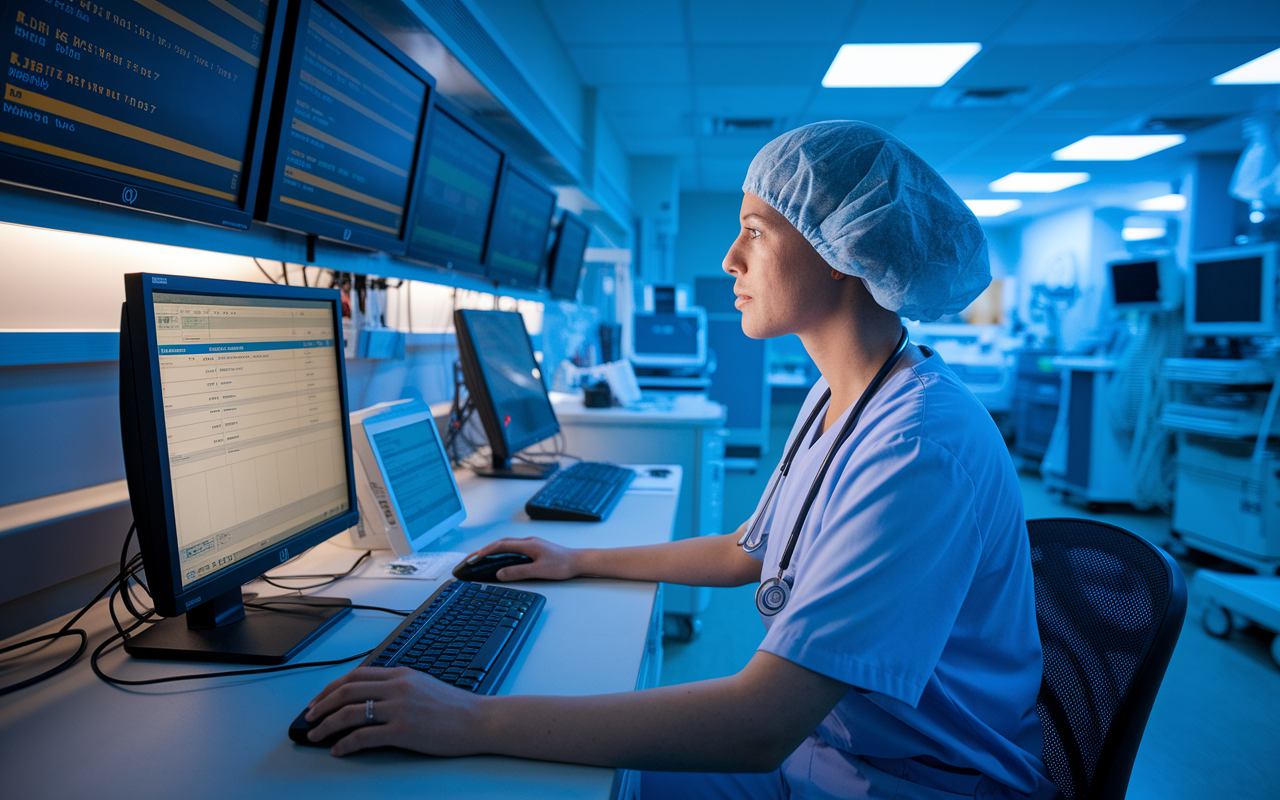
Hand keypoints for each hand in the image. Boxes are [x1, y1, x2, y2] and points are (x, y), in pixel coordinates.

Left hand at [304, 666, 484, 755]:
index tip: (319, 700)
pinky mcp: (403, 731)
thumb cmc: (454, 707)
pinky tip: (338, 750)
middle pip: (347, 691)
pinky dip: (345, 744)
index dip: (331, 688)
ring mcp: (399, 708)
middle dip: (321, 705)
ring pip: (350, 713)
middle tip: (309, 718)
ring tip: (315, 736)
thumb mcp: (423, 685)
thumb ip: (397, 686)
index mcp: (401, 674)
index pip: (356, 675)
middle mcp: (397, 687)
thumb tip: (370, 697)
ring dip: (326, 725)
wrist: (478, 720)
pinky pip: (364, 736)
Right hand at [464, 536, 580, 580]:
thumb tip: (499, 574)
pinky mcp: (535, 549)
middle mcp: (528, 542)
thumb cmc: (562, 565)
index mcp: (528, 545)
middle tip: (470, 559)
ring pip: (506, 545)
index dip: (484, 551)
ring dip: (492, 551)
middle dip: (484, 551)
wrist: (579, 561)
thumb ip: (518, 572)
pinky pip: (513, 548)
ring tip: (479, 559)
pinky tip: (499, 559)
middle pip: (500, 544)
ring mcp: (532, 544)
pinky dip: (502, 553)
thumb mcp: (539, 571)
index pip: (500, 545)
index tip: (473, 558)